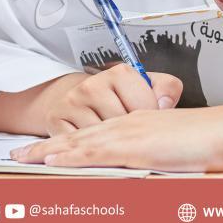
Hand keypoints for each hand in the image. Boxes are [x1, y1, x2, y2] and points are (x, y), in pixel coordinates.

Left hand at [10, 101, 222, 172]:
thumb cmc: (214, 141)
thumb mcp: (180, 152)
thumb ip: (159, 160)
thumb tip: (149, 173)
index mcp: (140, 124)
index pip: (95, 132)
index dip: (68, 141)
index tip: (46, 148)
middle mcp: (131, 125)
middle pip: (80, 135)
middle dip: (47, 145)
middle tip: (19, 152)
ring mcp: (132, 134)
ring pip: (80, 142)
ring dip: (49, 150)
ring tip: (22, 157)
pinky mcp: (137, 147)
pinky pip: (96, 152)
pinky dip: (70, 156)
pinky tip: (52, 161)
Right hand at [40, 64, 182, 135]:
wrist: (82, 96)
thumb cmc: (121, 95)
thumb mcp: (148, 86)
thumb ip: (167, 89)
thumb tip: (165, 106)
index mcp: (120, 73)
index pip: (144, 108)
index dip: (149, 120)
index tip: (145, 119)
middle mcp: (93, 85)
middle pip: (122, 125)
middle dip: (129, 134)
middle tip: (127, 131)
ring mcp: (72, 102)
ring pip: (101, 139)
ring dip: (109, 144)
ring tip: (111, 134)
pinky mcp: (55, 120)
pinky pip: (79, 147)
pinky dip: (90, 150)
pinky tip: (95, 142)